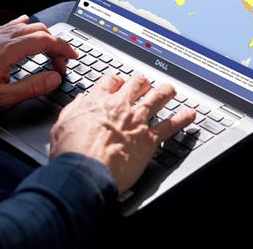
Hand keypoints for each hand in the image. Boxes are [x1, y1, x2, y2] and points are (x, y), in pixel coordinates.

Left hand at [0, 15, 77, 113]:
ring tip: (48, 53)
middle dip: (55, 44)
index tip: (72, 58)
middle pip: (39, 30)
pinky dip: (25, 28)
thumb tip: (54, 78)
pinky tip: (26, 30)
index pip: (45, 40)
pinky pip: (11, 25)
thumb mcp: (2, 97)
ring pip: (26, 25)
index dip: (63, 48)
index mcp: (8, 50)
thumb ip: (32, 87)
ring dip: (42, 36)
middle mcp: (2, 38)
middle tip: (61, 63)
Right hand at [49, 75, 195, 192]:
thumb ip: (75, 109)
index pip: (110, 81)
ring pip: (157, 98)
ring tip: (170, 90)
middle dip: (142, 82)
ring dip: (165, 92)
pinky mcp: (149, 139)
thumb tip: (80, 101)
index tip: (119, 83)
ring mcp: (137, 121)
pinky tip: (190, 114)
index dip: (116, 81)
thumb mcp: (62, 124)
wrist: (84, 171)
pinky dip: (183, 119)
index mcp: (98, 102)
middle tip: (146, 84)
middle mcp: (120, 107)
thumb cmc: (72, 153)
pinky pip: (171, 125)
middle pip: (137, 84)